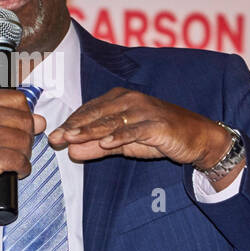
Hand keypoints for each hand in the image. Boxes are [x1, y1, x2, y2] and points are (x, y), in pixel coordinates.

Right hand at [0, 90, 47, 213]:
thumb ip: (8, 120)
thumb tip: (40, 120)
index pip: (18, 99)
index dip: (25, 116)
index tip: (19, 128)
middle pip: (25, 120)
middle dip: (26, 138)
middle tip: (14, 150)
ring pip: (25, 141)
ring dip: (24, 155)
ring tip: (11, 161)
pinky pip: (20, 160)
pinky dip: (22, 169)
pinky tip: (13, 171)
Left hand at [46, 88, 230, 165]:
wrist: (196, 138)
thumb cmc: (158, 137)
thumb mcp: (124, 144)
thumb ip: (98, 147)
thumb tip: (71, 151)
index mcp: (120, 99)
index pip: (89, 111)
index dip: (70, 123)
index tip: (52, 136)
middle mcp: (130, 100)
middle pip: (97, 114)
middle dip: (74, 127)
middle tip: (55, 138)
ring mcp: (144, 111)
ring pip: (112, 121)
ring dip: (90, 131)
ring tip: (72, 138)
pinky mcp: (157, 124)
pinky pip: (135, 130)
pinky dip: (120, 136)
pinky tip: (106, 143)